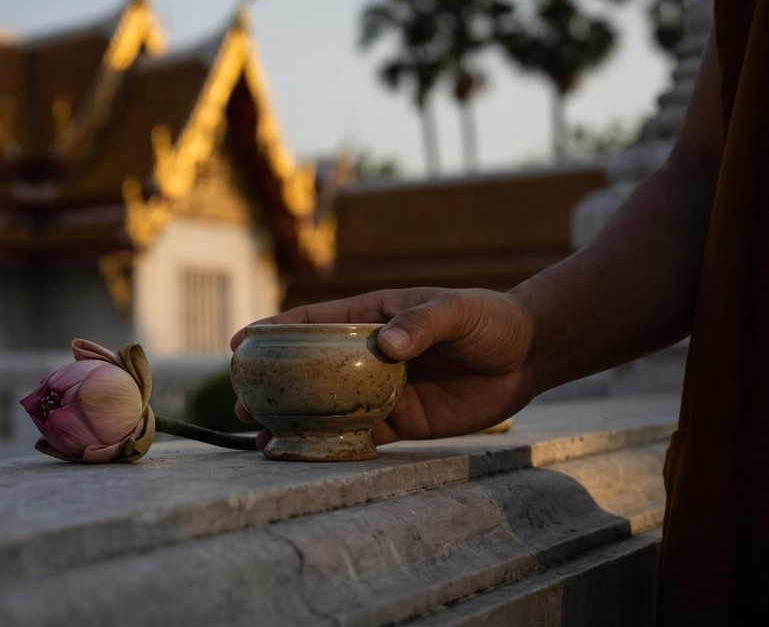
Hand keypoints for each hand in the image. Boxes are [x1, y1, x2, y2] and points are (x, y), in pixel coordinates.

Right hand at [231, 288, 537, 448]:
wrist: (527, 355)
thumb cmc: (488, 319)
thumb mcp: (455, 311)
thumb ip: (421, 324)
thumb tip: (386, 344)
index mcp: (371, 317)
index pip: (313, 323)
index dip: (274, 332)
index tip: (240, 343)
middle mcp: (368, 355)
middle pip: (310, 370)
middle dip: (274, 386)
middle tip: (243, 403)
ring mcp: (382, 390)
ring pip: (327, 408)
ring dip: (295, 421)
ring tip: (261, 437)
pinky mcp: (402, 421)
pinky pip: (361, 437)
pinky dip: (334, 448)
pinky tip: (308, 457)